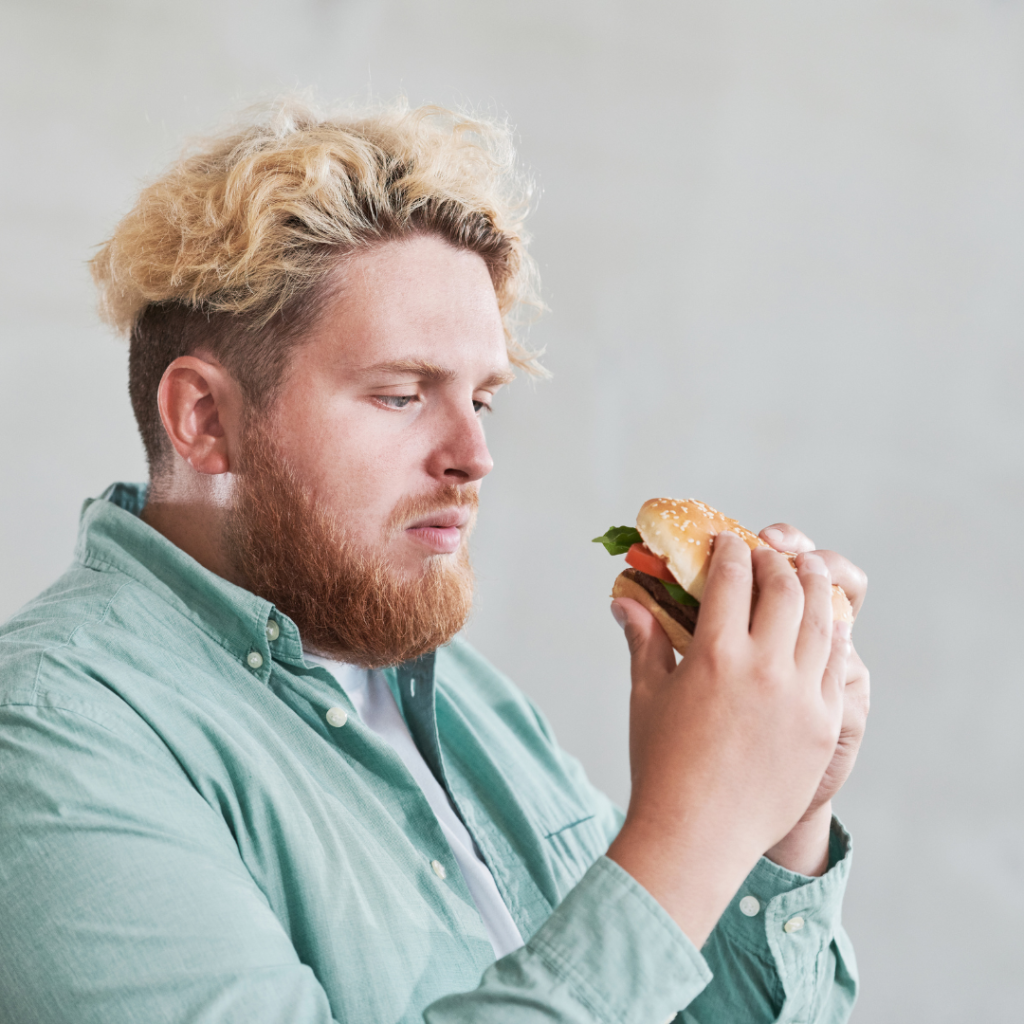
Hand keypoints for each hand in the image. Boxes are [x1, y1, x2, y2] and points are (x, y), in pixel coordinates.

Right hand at [606, 532, 849, 947]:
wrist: (697, 837)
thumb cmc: (660, 764)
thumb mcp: (647, 695)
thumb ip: (643, 638)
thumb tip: (621, 598)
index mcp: (715, 654)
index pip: (732, 576)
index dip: (729, 549)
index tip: (726, 541)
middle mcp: (765, 667)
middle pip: (785, 587)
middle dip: (775, 560)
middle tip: (765, 554)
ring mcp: (802, 696)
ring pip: (822, 618)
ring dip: (813, 586)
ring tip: (804, 572)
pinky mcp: (826, 723)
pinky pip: (838, 662)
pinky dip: (832, 633)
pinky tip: (822, 625)